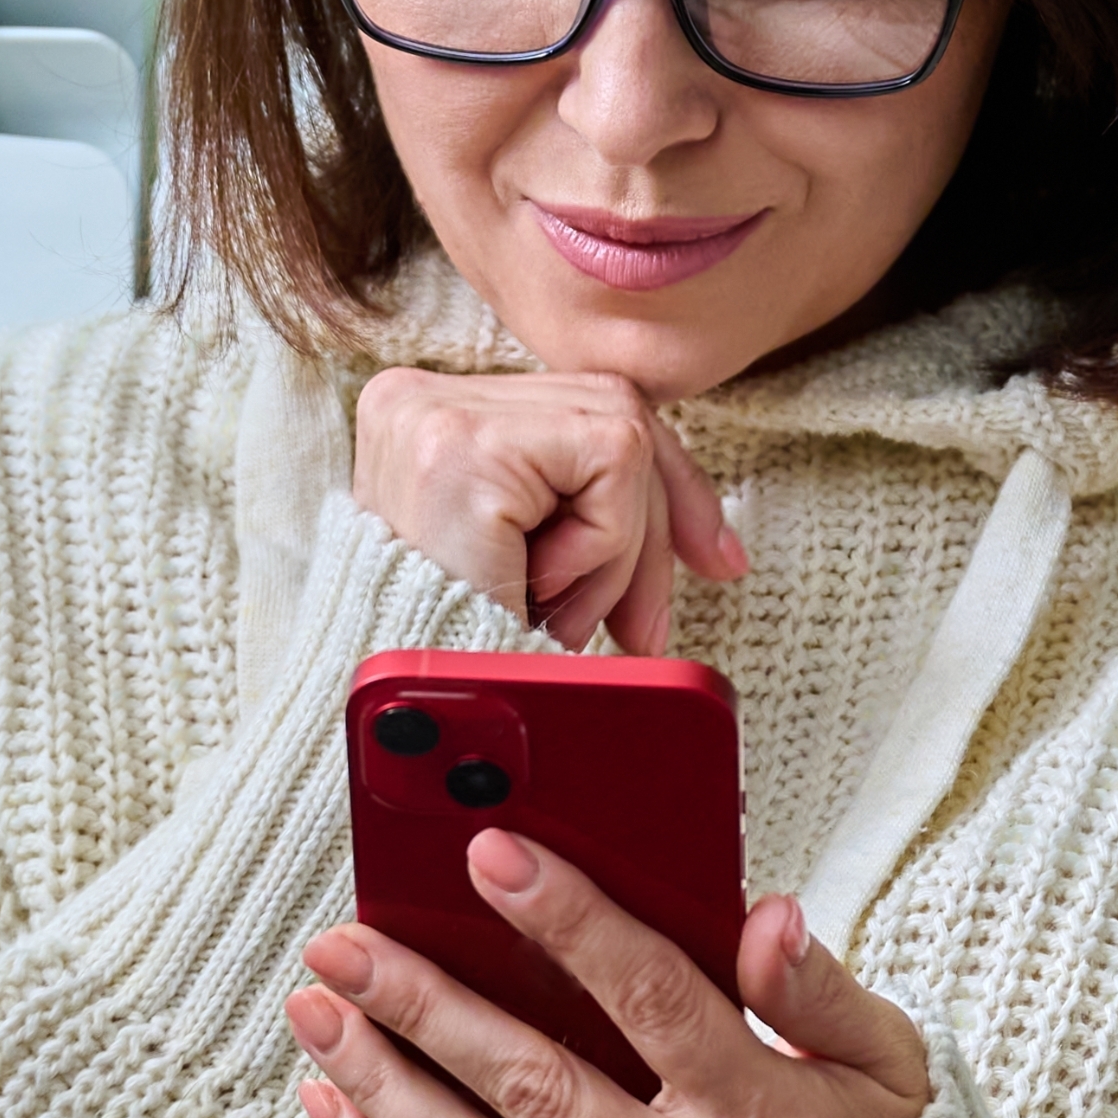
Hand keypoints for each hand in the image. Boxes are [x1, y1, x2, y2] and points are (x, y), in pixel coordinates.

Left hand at [290, 837, 932, 1117]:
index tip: (487, 854)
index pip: (657, 1005)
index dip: (570, 925)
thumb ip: (817, 992)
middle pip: (534, 1089)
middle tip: (342, 943)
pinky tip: (333, 1106)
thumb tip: (762, 915)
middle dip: (424, 1006)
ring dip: (381, 1086)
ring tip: (315, 1014)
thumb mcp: (885, 1069)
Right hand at [349, 364, 746, 655]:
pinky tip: (538, 587)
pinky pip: (614, 464)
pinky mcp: (468, 446)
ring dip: (615, 549)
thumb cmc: (453, 658)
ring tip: (551, 610)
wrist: (396, 722)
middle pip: (614, 416)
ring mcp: (441, 413)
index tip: (720, 559)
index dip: (666, 486)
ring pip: (624, 438)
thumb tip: (721, 550)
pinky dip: (601, 543)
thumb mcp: (528, 570)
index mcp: (427, 416)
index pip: (586, 412)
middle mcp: (423, 395)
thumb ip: (590, 520)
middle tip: (644, 629)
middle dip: (654, 530)